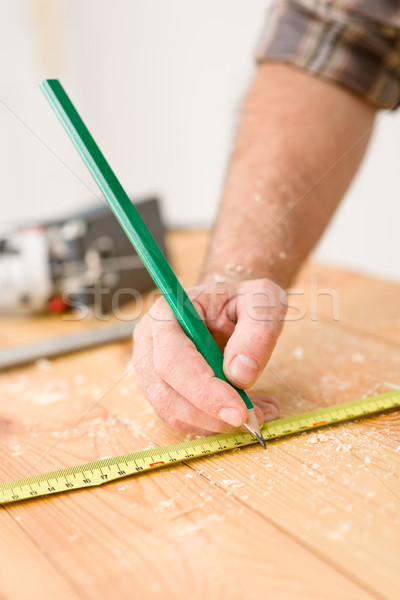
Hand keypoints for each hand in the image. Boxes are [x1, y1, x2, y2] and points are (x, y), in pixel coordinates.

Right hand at [132, 278, 286, 434]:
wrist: (232, 305)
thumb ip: (257, 332)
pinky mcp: (163, 390)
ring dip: (216, 423)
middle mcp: (149, 342)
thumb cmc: (243, 299)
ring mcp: (151, 369)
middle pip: (166, 392)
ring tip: (258, 410)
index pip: (172, 359)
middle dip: (211, 413)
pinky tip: (245, 409)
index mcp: (167, 313)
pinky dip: (215, 424)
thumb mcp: (262, 301)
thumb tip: (240, 375)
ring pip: (173, 412)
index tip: (239, 410)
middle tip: (254, 418)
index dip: (203, 390)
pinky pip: (183, 418)